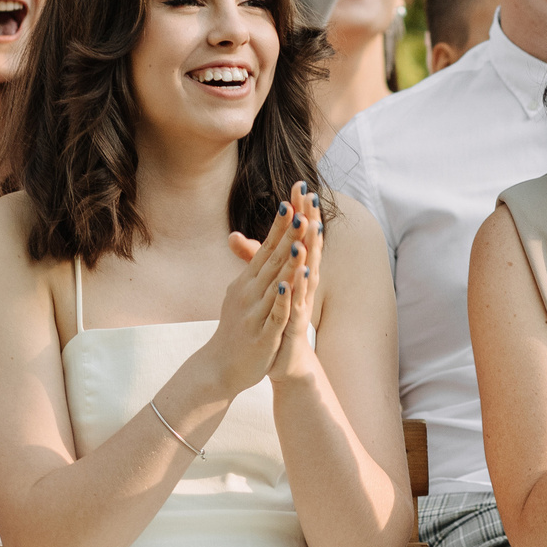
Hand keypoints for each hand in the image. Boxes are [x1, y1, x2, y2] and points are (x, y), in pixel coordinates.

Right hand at [199, 197, 300, 398]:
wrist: (220, 367)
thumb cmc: (235, 328)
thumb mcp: (240, 293)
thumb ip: (247, 267)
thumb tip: (241, 239)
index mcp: (247, 282)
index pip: (266, 248)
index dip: (279, 227)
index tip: (291, 201)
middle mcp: (250, 293)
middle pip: (272, 260)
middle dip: (287, 236)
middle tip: (300, 211)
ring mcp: (255, 313)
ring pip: (274, 284)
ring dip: (287, 263)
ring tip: (300, 242)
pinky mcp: (262, 334)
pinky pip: (273, 314)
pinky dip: (281, 300)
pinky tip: (288, 286)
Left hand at [269, 183, 323, 383]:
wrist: (284, 361)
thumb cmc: (275, 319)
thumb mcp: (263, 284)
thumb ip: (252, 260)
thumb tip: (234, 236)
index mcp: (295, 273)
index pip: (299, 237)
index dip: (301, 212)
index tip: (300, 185)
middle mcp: (303, 285)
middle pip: (308, 248)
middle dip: (310, 222)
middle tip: (312, 195)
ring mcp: (301, 304)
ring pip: (306, 274)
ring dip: (308, 252)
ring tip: (310, 229)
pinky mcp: (294, 326)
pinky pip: (295, 307)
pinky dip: (295, 292)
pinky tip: (294, 279)